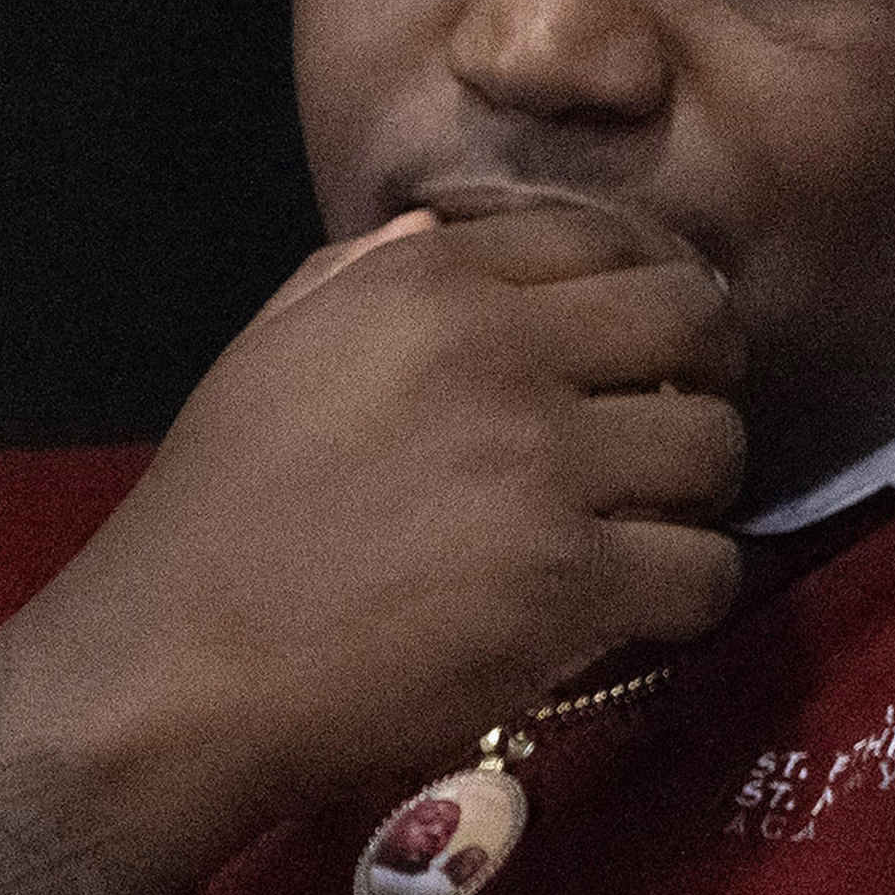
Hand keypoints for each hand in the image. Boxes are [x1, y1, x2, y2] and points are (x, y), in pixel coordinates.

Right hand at [0, 192, 753, 842]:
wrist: (178, 667)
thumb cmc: (218, 513)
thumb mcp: (273, 348)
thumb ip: (363, 274)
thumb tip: (446, 227)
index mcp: (429, 285)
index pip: (606, 239)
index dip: (645, 289)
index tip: (642, 345)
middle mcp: (501, 355)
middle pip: (695, 323)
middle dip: (703, 373)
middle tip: (672, 428)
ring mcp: (545, 470)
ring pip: (716, 448)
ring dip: (699, 491)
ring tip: (652, 524)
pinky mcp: (571, 583)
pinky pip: (706, 570)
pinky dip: (689, 591)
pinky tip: (640, 604)